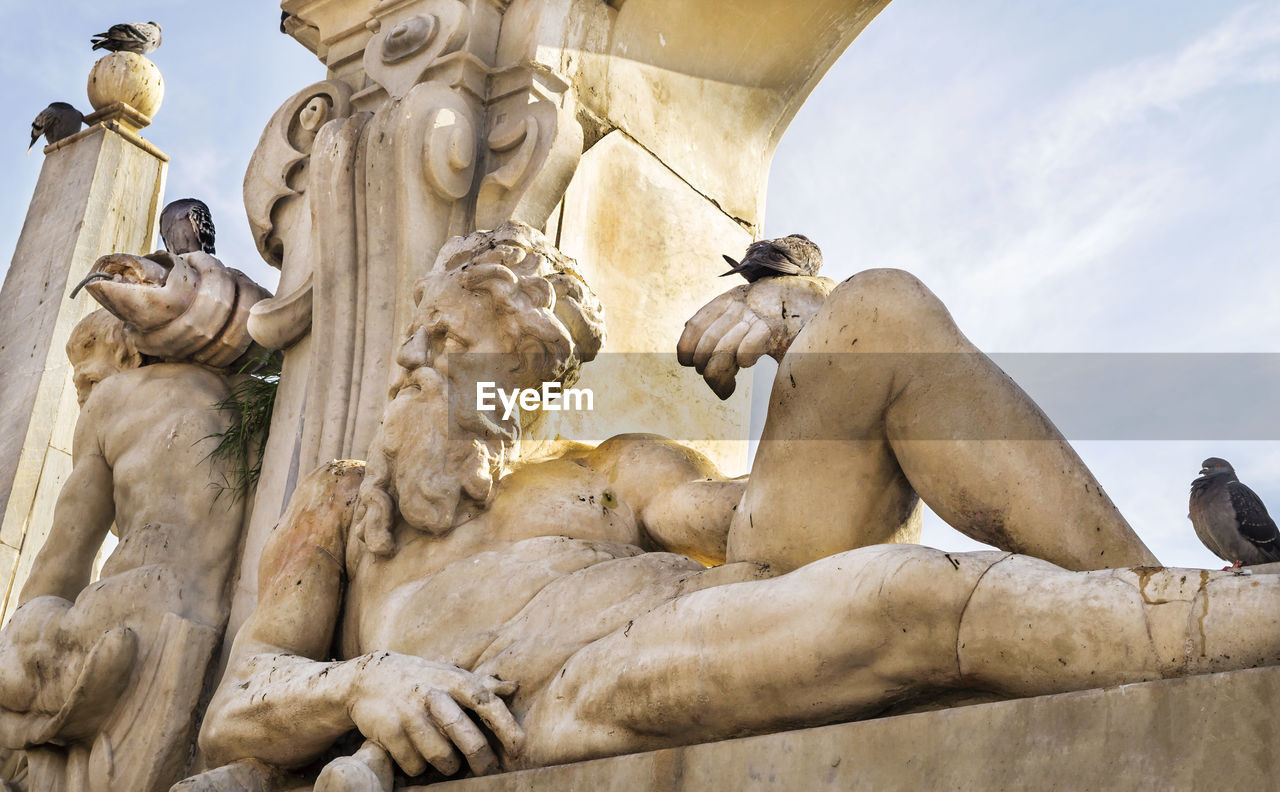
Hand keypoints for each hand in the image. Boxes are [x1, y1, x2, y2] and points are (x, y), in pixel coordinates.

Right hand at [349, 653, 522, 777]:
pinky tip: (415, 754)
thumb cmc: (421, 679)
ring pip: (442, 758)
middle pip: (468, 739)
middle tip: (487, 770)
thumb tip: (515, 688)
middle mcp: (434, 695)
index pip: (488, 703)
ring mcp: (410, 714)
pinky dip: (418, 767)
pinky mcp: (389, 732)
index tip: (519, 748)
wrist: (370, 678)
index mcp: (455, 680)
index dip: (506, 727)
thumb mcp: (450, 674)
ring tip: (445, 758)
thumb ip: (482, 684)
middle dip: (482, 761)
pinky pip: (414, 765)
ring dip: (447, 765)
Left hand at [678, 276, 833, 398]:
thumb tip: (693, 347)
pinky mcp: (777, 328)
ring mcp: (760, 315)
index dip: (686, 349)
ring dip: (720, 378)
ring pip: (722, 351)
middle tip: (719, 384)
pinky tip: (747, 365)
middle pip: (705, 345)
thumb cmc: (787, 317)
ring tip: (728, 389)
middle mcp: (741, 304)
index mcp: (730, 299)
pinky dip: (742, 361)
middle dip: (705, 371)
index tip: (690, 365)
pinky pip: (746, 350)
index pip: (695, 325)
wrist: (824, 302)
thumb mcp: (752, 316)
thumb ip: (726, 326)